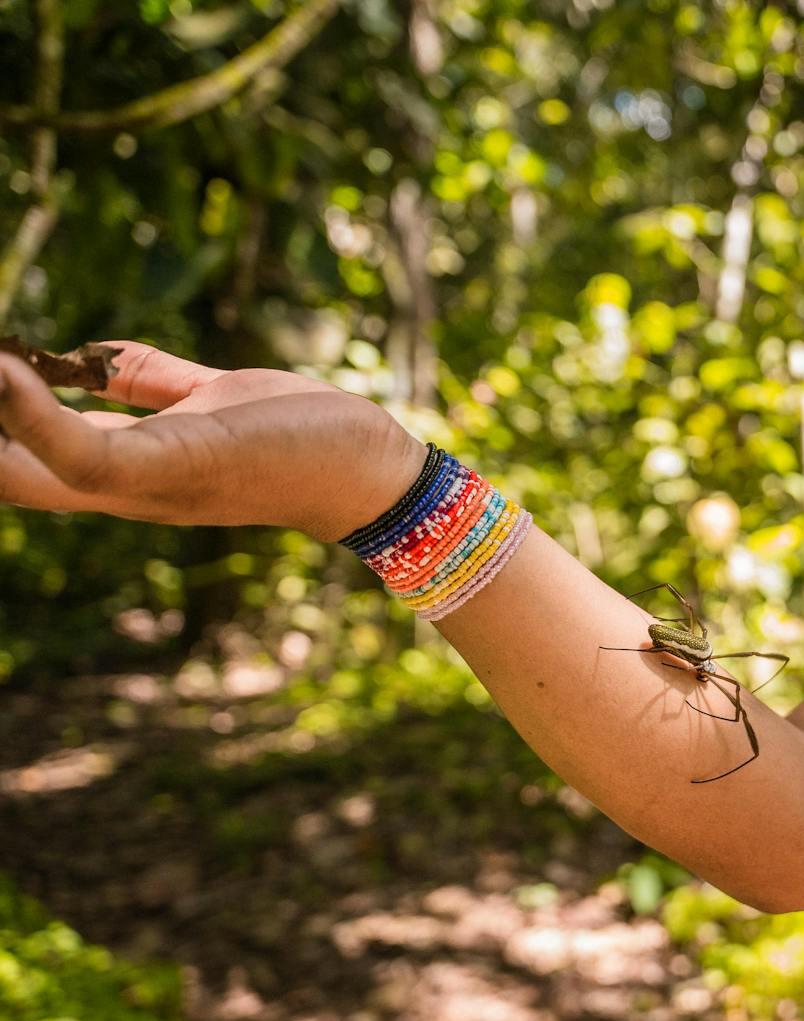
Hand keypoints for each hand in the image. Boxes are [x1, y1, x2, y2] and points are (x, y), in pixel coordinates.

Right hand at [0, 341, 427, 540]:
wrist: (374, 469)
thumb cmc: (301, 435)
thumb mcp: (209, 398)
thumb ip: (148, 382)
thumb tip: (90, 358)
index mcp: (120, 468)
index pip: (15, 457)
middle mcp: (118, 488)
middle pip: (3, 472)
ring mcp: (144, 484)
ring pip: (22, 468)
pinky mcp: (177, 468)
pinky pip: (86, 453)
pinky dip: (35, 415)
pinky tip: (0, 368)